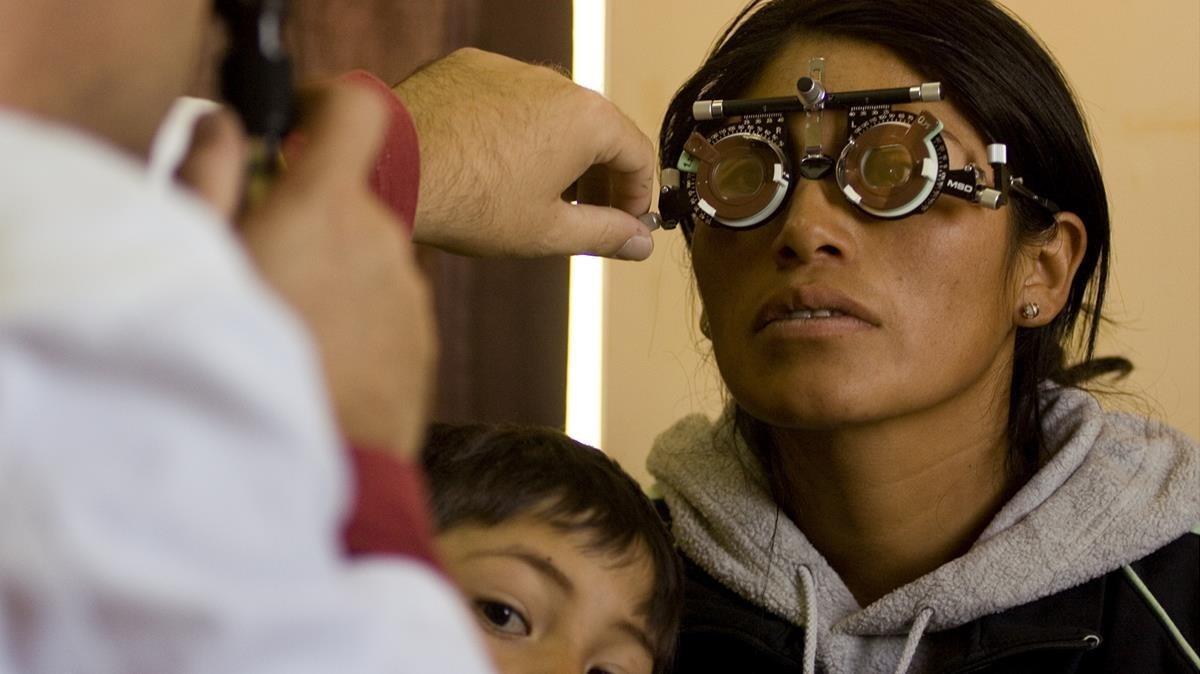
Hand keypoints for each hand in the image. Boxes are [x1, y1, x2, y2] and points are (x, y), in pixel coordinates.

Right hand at [176, 84, 435, 457]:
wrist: (314, 471)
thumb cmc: (241, 364)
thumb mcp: (200, 263)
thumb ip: (210, 178)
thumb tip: (223, 125)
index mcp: (326, 207)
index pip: (358, 112)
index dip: (327, 107)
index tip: (295, 130)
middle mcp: (383, 240)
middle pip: (351, 195)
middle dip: (308, 213)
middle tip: (260, 262)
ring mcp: (410, 294)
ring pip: (367, 255)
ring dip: (332, 270)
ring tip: (287, 327)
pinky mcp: (423, 342)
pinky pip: (386, 305)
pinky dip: (357, 315)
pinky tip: (319, 360)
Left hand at [393, 48, 655, 259]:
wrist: (390, 166)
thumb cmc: (471, 201)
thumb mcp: (548, 230)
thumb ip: (605, 234)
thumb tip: (641, 243)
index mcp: (587, 118)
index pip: (638, 153)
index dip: (639, 197)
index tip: (626, 225)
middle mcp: (555, 81)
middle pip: (597, 130)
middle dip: (599, 177)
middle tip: (587, 219)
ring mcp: (510, 68)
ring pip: (552, 112)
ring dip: (558, 153)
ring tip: (539, 198)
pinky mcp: (470, 66)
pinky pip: (509, 99)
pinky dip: (515, 130)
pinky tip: (494, 167)